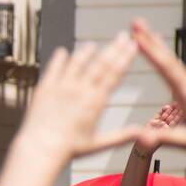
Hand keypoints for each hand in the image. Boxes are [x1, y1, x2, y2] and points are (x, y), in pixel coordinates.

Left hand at [19, 32, 137, 158]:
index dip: (125, 57)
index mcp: (95, 101)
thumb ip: (122, 135)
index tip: (133, 45)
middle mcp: (80, 90)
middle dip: (113, 48)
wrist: (40, 149)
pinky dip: (59, 59)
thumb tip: (146, 133)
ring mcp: (61, 87)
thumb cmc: (69, 149)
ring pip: (76, 63)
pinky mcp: (44, 88)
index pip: (114, 73)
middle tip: (122, 36)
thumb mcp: (99, 144)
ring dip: (85, 53)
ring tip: (92, 45)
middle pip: (100, 64)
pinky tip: (62, 52)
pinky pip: (53, 68)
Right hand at [128, 18, 185, 150]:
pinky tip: (158, 49)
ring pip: (169, 59)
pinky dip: (161, 54)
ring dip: (154, 43)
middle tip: (135, 21)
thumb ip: (167, 139)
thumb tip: (142, 139)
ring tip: (141, 28)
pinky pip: (172, 66)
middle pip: (167, 57)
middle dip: (150, 39)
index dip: (151, 52)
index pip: (166, 69)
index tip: (137, 37)